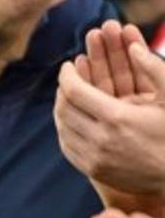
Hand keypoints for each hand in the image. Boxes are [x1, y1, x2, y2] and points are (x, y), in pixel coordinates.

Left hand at [54, 20, 164, 216]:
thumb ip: (155, 69)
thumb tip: (134, 47)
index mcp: (118, 118)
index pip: (74, 90)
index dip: (66, 75)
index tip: (67, 65)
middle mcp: (101, 139)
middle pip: (64, 107)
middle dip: (63, 89)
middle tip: (68, 80)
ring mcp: (95, 157)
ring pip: (62, 126)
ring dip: (61, 108)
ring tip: (68, 97)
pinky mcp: (93, 171)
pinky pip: (67, 145)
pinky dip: (65, 128)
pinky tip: (72, 119)